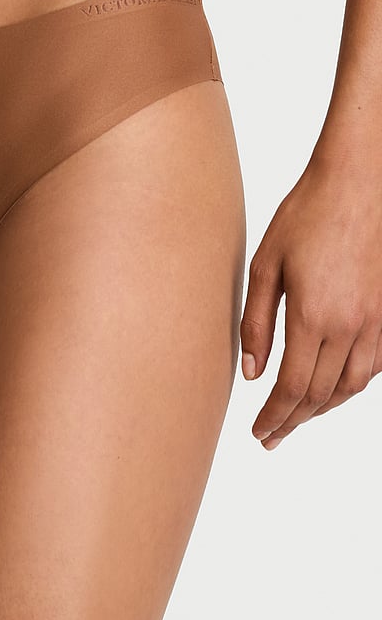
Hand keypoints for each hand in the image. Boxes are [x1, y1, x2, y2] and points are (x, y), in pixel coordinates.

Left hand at [240, 158, 381, 449]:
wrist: (358, 182)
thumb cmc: (306, 215)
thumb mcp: (265, 265)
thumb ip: (256, 322)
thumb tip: (251, 372)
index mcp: (314, 316)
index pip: (292, 387)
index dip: (275, 416)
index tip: (260, 433)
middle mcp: (351, 326)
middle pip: (322, 394)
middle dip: (294, 420)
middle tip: (273, 437)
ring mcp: (377, 320)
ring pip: (353, 385)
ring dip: (324, 408)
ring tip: (299, 416)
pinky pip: (375, 364)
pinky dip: (354, 384)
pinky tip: (336, 385)